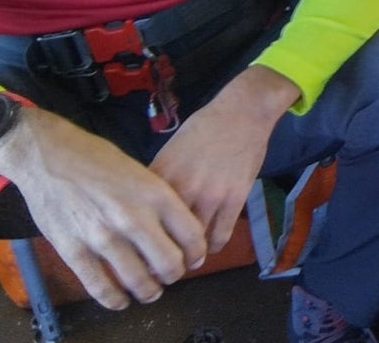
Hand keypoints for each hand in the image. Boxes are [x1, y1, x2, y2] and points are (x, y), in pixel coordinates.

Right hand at [0, 108, 206, 309]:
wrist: (48, 155)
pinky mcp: (73, 250)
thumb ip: (159, 200)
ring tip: (149, 291)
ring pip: (138, 281)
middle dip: (174, 274)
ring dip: (148, 291)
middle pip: (169, 264)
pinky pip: (100, 286)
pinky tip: (120, 300)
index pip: (192, 236)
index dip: (196, 254)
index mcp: (155, 194)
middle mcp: (134, 217)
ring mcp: (103, 236)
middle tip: (169, 274)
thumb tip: (176, 230)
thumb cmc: (97, 158)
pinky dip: (114, 299)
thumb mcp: (140, 171)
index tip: (193, 259)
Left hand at [150, 65, 298, 252]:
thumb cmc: (204, 128)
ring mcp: (210, 195)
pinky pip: (220, 235)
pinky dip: (213, 246)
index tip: (136, 253)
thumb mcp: (171, 150)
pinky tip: (209, 246)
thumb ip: (159, 179)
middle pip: (164, 236)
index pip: (141, 218)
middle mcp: (182, 189)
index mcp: (160, 175)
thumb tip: (146, 205)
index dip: (137, 241)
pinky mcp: (234, 199)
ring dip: (188, 257)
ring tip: (184, 261)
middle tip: (160, 266)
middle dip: (160, 256)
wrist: (243, 112)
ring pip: (193, 242)